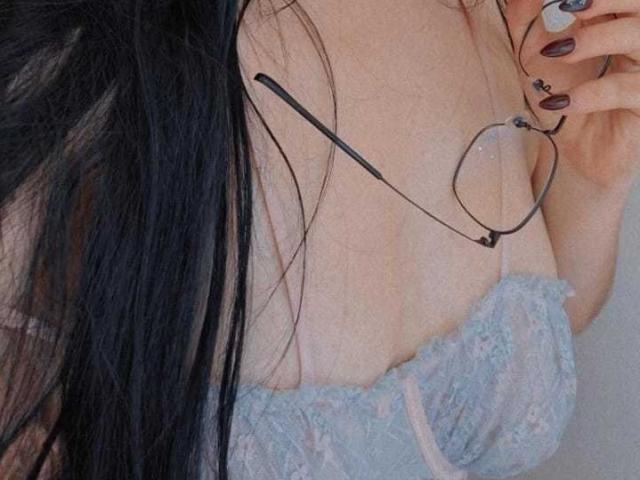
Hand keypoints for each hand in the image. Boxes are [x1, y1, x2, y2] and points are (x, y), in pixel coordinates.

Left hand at [505, 0, 639, 189]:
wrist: (572, 155)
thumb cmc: (561, 101)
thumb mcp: (535, 57)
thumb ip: (526, 20)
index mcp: (618, 25)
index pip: (620, 0)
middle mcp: (638, 45)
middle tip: (573, 4)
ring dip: (598, 39)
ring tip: (558, 52)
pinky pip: (628, 91)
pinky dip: (590, 93)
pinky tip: (558, 103)